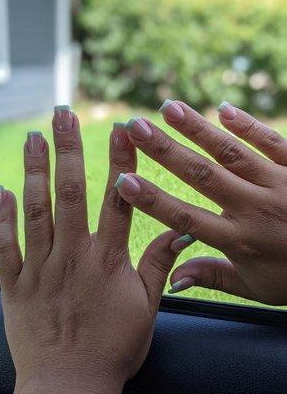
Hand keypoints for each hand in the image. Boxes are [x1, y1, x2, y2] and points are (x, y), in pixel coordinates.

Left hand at [0, 109, 179, 393]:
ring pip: (36, 210)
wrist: (70, 387)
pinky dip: (3, 215)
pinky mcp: (17, 284)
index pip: (118, 199)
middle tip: (63, 115)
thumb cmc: (113, 347)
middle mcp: (73, 255)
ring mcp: (41, 268)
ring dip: (35, 171)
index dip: (121, 161)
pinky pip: (7, 244)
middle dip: (68, 149)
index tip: (121, 130)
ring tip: (34, 138)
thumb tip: (179, 230)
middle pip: (71, 192)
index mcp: (108, 259)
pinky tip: (2, 189)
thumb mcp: (146, 307)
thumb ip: (159, 265)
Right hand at [115, 99, 286, 304]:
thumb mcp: (255, 288)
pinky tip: (224, 109)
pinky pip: (272, 142)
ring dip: (197, 129)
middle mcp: (255, 208)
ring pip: (231, 152)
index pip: (186, 217)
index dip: (152, 200)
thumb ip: (213, 278)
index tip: (124, 179)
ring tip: (168, 108)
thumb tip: (174, 279)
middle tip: (134, 128)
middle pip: (202, 175)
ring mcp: (278, 184)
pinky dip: (248, 125)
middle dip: (164, 150)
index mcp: (240, 240)